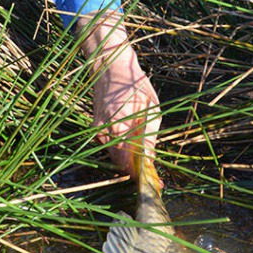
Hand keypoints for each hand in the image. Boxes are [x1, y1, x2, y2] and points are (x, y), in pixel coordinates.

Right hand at [78, 14, 159, 175]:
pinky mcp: (95, 130)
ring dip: (130, 165)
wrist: (109, 66)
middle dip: (138, 173)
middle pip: (120, 162)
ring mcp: (97, 131)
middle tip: (156, 182)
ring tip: (148, 171)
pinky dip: (122, 153)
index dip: (143, 175)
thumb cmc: (133, 83)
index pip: (129, 160)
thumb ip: (148, 135)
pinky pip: (110, 148)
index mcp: (118, 124)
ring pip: (114, 157)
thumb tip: (150, 161)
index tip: (156, 185)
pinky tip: (135, 154)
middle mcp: (103, 131)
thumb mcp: (150, 106)